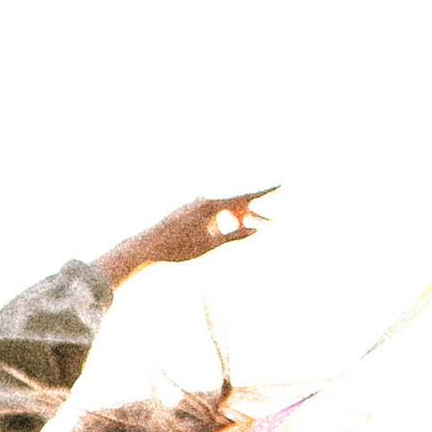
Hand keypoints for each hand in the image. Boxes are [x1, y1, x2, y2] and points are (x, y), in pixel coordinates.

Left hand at [94, 188, 277, 289]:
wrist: (149, 246)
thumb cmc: (179, 248)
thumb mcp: (212, 246)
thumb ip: (235, 236)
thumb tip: (255, 230)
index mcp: (212, 205)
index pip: (246, 197)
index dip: (266, 192)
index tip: (282, 184)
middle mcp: (205, 200)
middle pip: (238, 205)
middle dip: (255, 215)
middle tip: (274, 223)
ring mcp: (197, 205)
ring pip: (226, 211)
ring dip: (238, 222)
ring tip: (248, 233)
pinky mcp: (190, 212)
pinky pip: (214, 215)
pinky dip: (224, 224)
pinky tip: (221, 235)